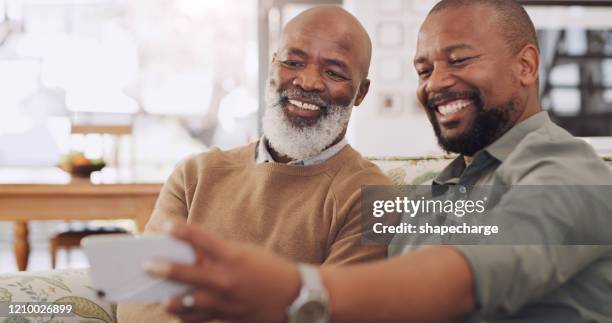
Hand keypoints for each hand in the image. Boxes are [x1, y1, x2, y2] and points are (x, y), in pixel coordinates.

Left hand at [143, 221, 300, 322]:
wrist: (295, 296)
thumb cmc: (269, 269)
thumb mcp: (245, 253)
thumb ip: (219, 254)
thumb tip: (191, 255)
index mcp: (233, 256)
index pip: (202, 239)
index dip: (182, 230)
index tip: (167, 225)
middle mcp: (227, 278)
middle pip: (187, 274)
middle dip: (164, 269)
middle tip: (146, 265)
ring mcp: (226, 300)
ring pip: (189, 303)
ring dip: (172, 301)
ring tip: (162, 299)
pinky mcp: (227, 316)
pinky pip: (199, 318)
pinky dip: (187, 315)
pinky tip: (178, 311)